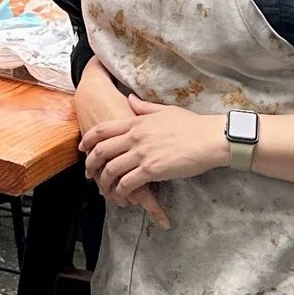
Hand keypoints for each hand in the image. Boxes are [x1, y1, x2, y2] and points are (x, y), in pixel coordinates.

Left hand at [82, 96, 229, 227]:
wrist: (210, 138)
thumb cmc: (192, 125)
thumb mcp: (164, 110)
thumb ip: (143, 107)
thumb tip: (129, 99)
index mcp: (136, 122)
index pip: (103, 130)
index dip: (89, 140)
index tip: (83, 148)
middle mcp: (135, 137)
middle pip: (102, 150)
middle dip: (91, 164)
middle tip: (88, 173)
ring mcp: (142, 153)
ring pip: (111, 169)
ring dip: (105, 181)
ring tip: (105, 188)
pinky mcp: (152, 170)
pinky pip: (128, 183)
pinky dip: (121, 191)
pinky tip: (122, 195)